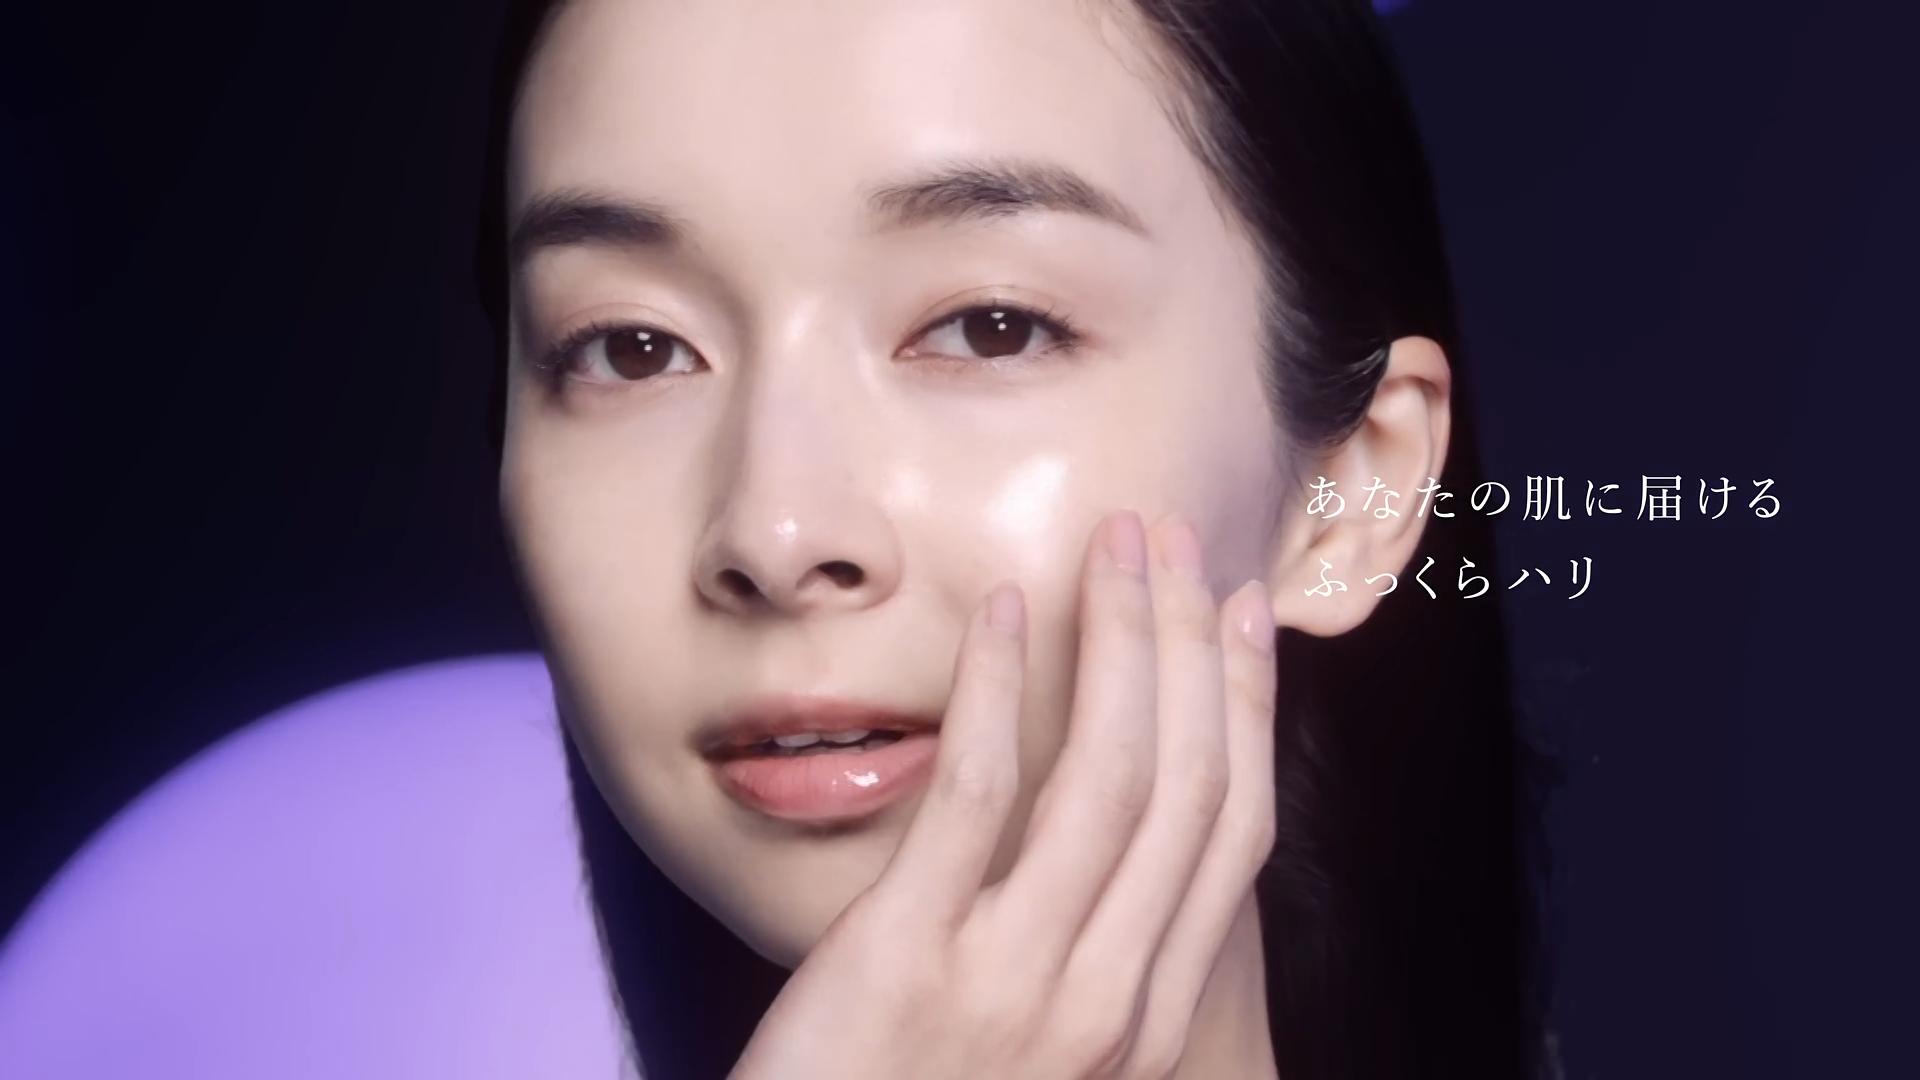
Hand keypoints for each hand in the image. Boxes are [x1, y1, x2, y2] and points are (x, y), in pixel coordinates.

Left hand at [728, 509, 1279, 1079]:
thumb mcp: (1037, 1050)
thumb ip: (1086, 952)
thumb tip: (1108, 822)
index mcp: (1143, 1019)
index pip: (1230, 836)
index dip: (1244, 711)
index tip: (1243, 618)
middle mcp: (1105, 1002)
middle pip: (1184, 788)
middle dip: (1191, 647)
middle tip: (1176, 541)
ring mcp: (1013, 982)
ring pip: (1107, 779)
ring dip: (1119, 642)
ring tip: (1114, 546)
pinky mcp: (909, 957)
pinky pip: (979, 796)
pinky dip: (999, 689)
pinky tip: (1004, 611)